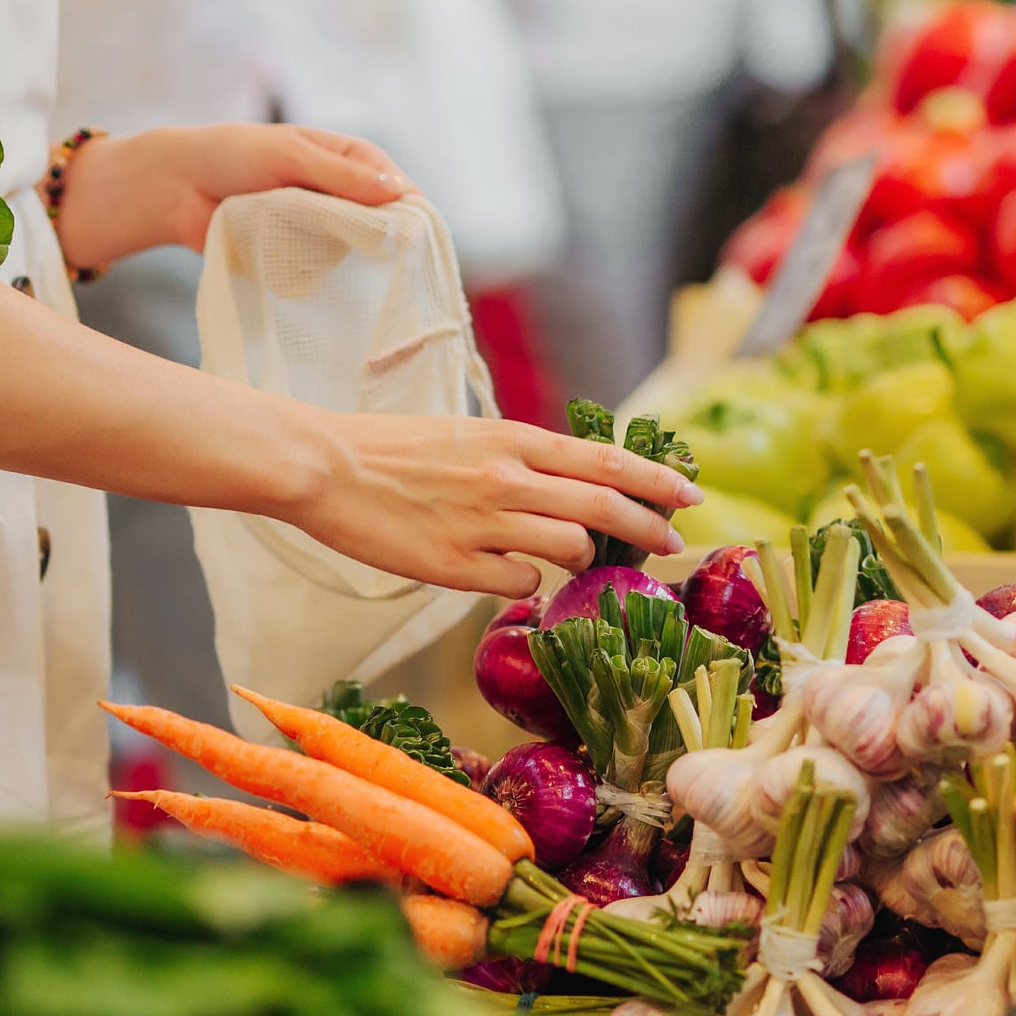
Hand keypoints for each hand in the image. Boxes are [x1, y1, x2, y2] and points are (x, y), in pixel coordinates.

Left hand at [53, 124, 410, 273]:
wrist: (176, 188)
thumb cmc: (232, 155)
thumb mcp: (289, 155)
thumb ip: (340, 175)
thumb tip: (397, 190)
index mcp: (349, 160)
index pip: (397, 187)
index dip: (407, 211)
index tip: (411, 239)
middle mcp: (341, 195)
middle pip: (382, 225)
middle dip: (375, 241)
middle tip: (363, 254)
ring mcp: (320, 227)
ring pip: (352, 253)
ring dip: (335, 255)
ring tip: (304, 247)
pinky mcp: (297, 255)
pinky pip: (320, 272)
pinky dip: (309, 271)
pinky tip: (291, 265)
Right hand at [279, 414, 701, 597]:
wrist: (325, 467)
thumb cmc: (392, 449)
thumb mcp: (468, 434)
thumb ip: (520, 458)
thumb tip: (569, 485)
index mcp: (511, 438)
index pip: (604, 458)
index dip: (655, 479)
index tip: (690, 494)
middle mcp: (506, 478)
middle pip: (603, 505)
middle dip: (649, 527)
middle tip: (674, 544)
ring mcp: (482, 524)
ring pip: (569, 547)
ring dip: (583, 559)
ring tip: (572, 560)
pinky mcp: (454, 567)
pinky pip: (518, 581)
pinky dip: (524, 581)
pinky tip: (505, 572)